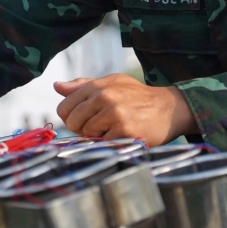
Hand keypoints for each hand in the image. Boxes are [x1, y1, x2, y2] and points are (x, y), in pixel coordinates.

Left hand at [54, 74, 196, 146]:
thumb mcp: (112, 83)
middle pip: (73, 122)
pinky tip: (122, 136)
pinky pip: (102, 144)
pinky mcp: (124, 131)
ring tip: (114, 129)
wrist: (170, 108)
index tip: (83, 120)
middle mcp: (104, 97)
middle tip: (100, 127)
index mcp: (98, 85)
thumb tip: (57, 86)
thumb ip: (83, 86)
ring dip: (97, 136)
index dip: (70, 117)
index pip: (64, 107)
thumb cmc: (138, 97)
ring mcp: (114, 114)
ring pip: (87, 134)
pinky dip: (109, 143)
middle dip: (82, 129)